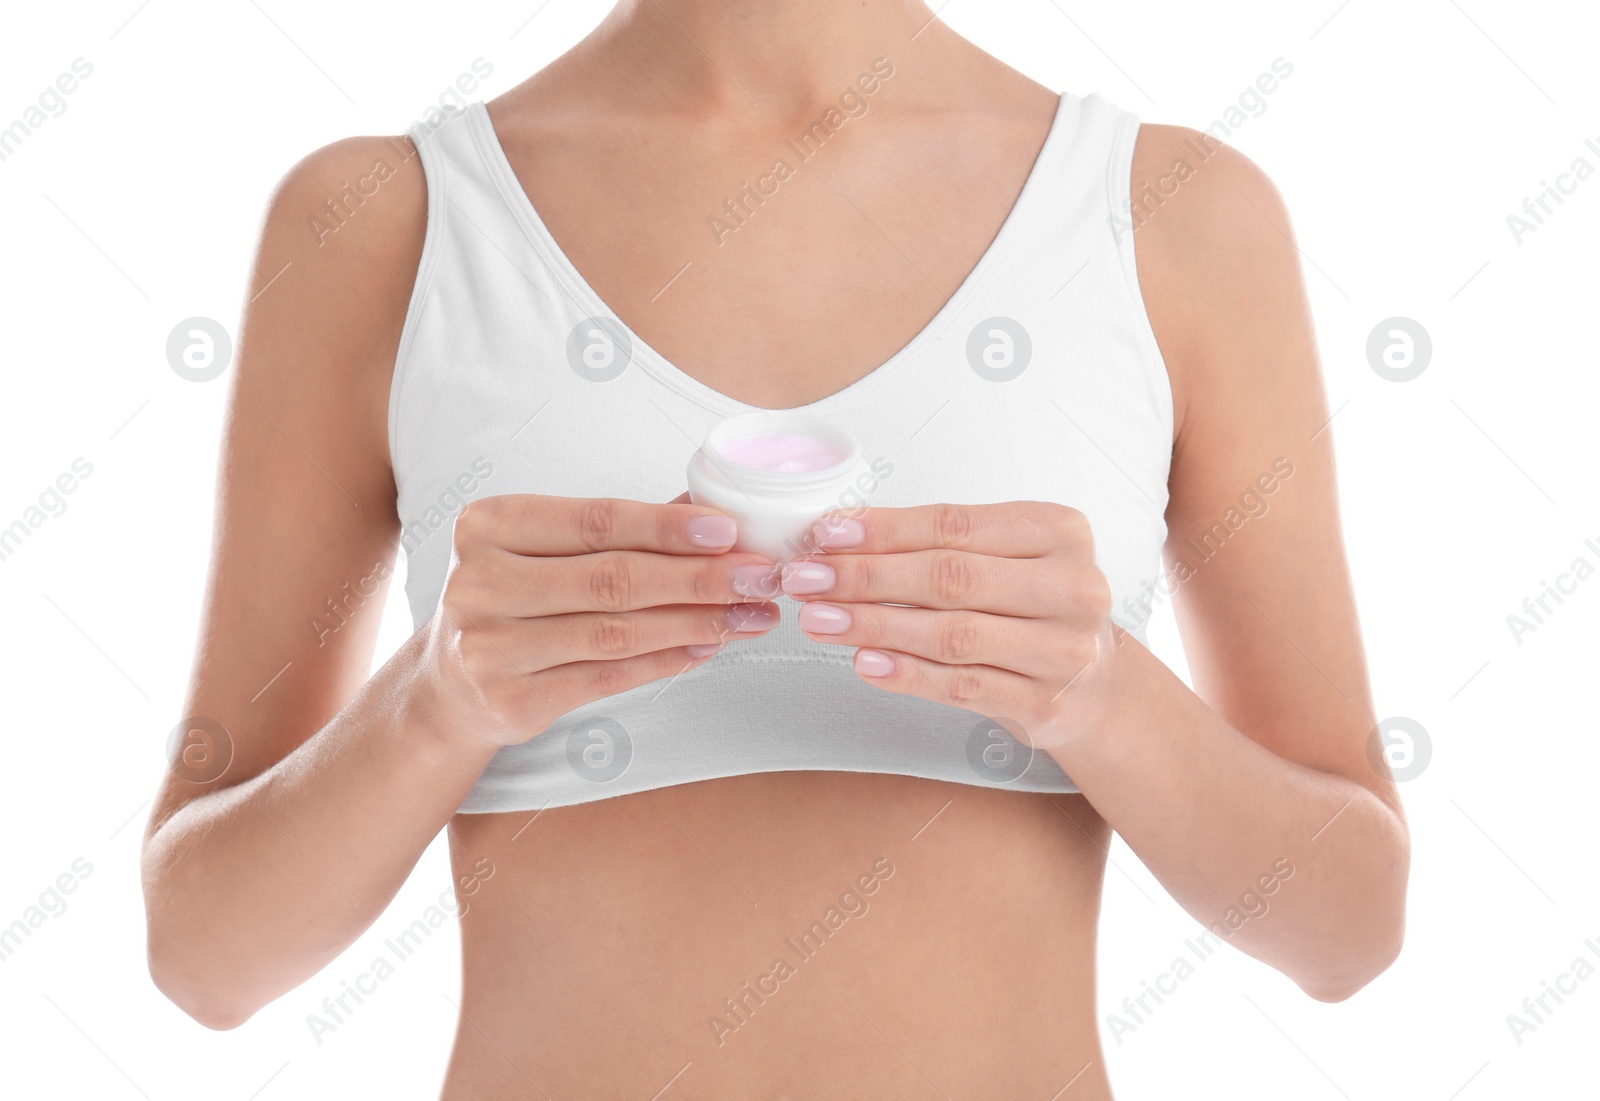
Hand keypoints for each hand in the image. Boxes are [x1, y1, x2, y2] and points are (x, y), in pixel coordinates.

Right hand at [416, 495, 781, 747]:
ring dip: (696, 623)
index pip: (596, 520)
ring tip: (750, 615)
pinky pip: (608, 676)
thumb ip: (620, 529)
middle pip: (613, 578)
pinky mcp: (510, 699)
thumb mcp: (547, 549)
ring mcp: (490, 646)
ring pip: (617, 631)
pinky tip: (708, 647)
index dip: (668, 526)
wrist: (448, 683)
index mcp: (489, 525)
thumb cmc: (515, 599)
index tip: (730, 530)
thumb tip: (711, 507)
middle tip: (761, 577)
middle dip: (699, 578)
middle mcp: (480, 582)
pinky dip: (667, 661)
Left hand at [783, 502, 1117, 746]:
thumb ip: (941, 544)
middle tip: (808, 577)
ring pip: (952, 634)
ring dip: (875, 625)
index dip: (884, 529)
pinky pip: (962, 686)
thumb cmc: (1036, 609)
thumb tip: (842, 537)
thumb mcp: (1008, 558)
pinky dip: (907, 674)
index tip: (828, 533)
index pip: (955, 524)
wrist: (1098, 685)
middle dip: (867, 577)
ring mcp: (1063, 650)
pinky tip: (865, 662)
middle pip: (950, 577)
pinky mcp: (1047, 704)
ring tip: (821, 619)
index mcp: (1061, 531)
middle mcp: (1072, 587)